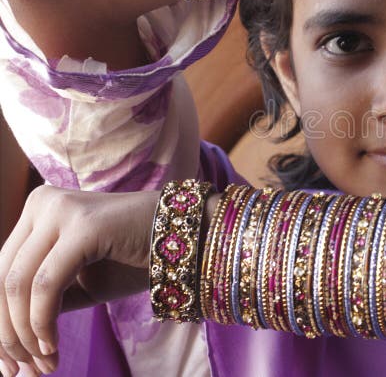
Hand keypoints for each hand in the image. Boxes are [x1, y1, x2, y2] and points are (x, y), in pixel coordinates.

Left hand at [0, 185, 158, 374]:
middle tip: (21, 373)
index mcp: (37, 209)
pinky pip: (46, 285)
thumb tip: (2, 339)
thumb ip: (39, 298)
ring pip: (16, 285)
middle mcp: (42, 201)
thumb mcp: (77, 282)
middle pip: (0, 279)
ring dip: (25, 335)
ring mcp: (61, 210)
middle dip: (7, 334)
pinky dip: (41, 322)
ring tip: (43, 365)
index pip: (0, 272)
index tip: (9, 364)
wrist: (192, 238)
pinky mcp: (82, 227)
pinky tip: (51, 347)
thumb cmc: (136, 260)